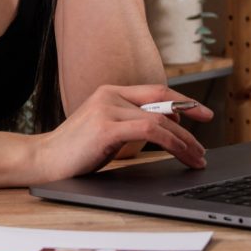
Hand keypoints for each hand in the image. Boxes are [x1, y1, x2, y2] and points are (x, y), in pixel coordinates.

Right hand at [32, 84, 213, 181]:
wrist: (42, 160)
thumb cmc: (74, 152)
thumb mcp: (105, 132)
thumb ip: (128, 124)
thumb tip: (163, 129)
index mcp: (109, 92)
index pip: (154, 90)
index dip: (181, 100)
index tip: (201, 112)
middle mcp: (110, 95)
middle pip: (161, 101)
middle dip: (191, 116)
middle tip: (207, 139)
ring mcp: (108, 108)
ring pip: (160, 119)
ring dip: (185, 140)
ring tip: (198, 157)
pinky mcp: (107, 126)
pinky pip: (151, 130)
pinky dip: (172, 143)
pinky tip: (182, 155)